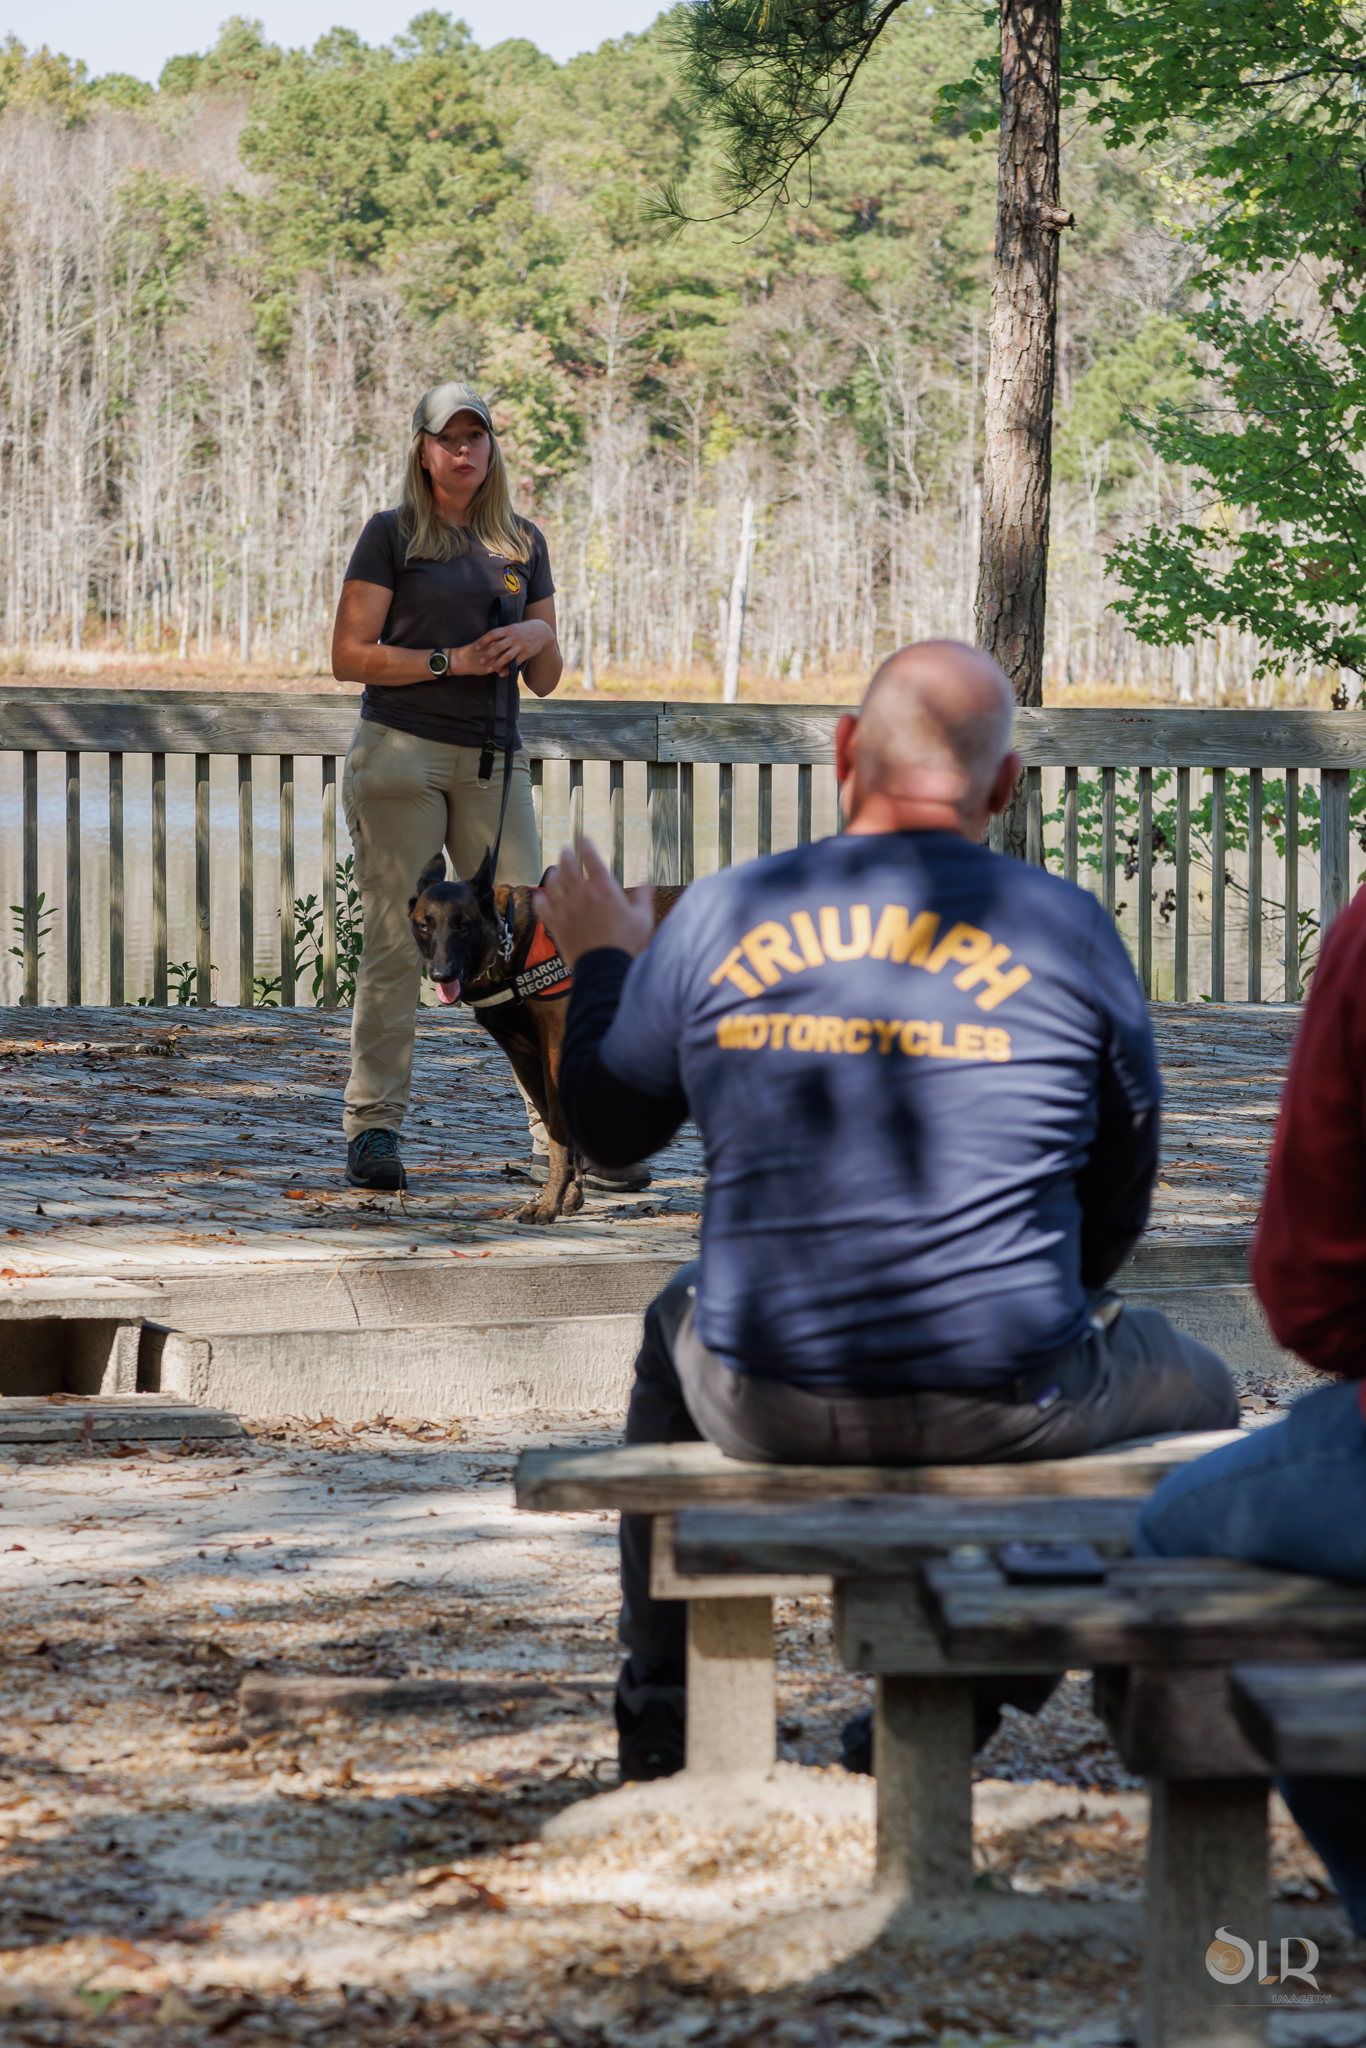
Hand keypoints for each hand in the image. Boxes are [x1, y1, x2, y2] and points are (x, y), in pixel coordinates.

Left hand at [457, 618, 553, 675]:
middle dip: (488, 654)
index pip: (493, 634)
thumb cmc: (524, 629)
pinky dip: (508, 669)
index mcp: (509, 629)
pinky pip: (516, 663)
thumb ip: (502, 633)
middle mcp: (514, 637)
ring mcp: (520, 646)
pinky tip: (501, 674)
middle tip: (480, 661)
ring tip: (488, 670)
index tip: (476, 648)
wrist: (542, 630)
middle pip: (498, 646)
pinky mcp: (526, 653)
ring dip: (496, 664)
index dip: (483, 641)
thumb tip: (489, 638)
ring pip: (506, 656)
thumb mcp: (513, 627)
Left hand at [534, 837, 654, 966]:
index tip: (581, 838)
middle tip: (565, 852)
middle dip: (566, 856)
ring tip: (553, 871)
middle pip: (568, 866)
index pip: (591, 858)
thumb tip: (647, 883)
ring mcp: (566, 908)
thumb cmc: (627, 944)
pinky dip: (540, 900)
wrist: (605, 966)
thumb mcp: (643, 919)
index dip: (584, 844)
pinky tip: (540, 897)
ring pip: (553, 884)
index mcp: (604, 888)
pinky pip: (542, 907)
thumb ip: (643, 898)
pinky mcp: (556, 924)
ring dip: (553, 875)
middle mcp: (582, 893)